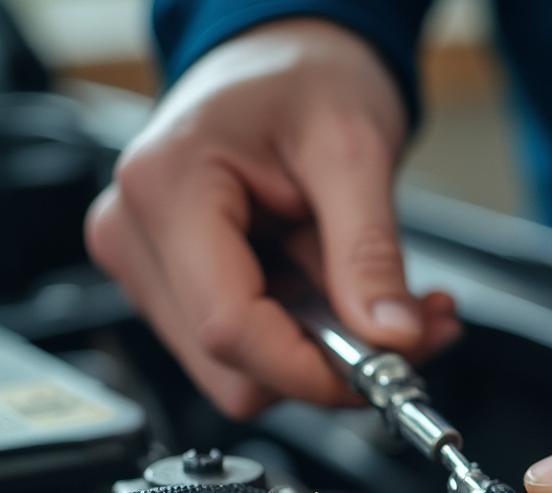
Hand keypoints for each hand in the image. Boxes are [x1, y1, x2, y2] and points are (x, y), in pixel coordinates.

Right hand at [86, 19, 458, 417]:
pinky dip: (313, 346)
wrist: (283, 58)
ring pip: (244, 374)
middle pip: (234, 368)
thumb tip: (393, 337)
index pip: (230, 329)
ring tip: (388, 304)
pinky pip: (249, 355)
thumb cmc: (304, 78)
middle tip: (412, 330)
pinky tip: (352, 303)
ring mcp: (151, 270)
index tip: (386, 368)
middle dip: (332, 366)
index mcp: (168, 191)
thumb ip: (369, 253)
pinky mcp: (176, 290)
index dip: (313, 370)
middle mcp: (139, 239)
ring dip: (328, 359)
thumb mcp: (354, 151)